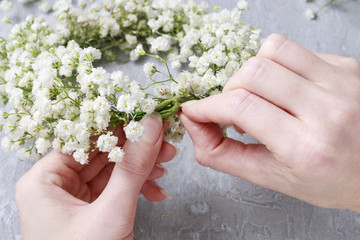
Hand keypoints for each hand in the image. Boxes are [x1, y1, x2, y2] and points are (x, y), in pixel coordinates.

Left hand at [16, 113, 174, 239]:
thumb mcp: (111, 212)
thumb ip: (132, 168)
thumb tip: (150, 126)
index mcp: (44, 180)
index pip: (83, 137)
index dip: (117, 125)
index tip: (145, 117)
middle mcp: (56, 186)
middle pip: (100, 152)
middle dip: (136, 149)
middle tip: (164, 141)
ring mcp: (74, 199)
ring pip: (111, 170)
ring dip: (141, 168)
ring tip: (166, 165)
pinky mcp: (90, 211)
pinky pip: (114, 188)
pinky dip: (136, 187)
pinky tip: (156, 190)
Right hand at [180, 34, 359, 211]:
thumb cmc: (329, 180)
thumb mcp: (273, 179)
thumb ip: (225, 156)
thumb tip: (194, 126)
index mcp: (307, 148)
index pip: (241, 107)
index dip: (206, 107)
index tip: (195, 111)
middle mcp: (328, 110)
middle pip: (253, 73)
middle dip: (229, 90)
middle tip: (233, 110)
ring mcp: (341, 83)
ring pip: (273, 50)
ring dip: (252, 72)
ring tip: (260, 96)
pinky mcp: (346, 66)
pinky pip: (295, 50)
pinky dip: (277, 68)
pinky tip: (285, 90)